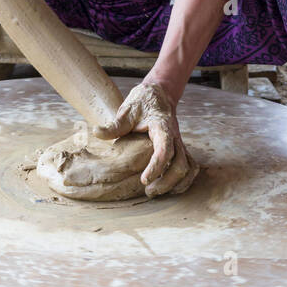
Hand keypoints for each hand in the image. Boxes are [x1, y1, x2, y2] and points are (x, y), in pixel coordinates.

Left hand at [92, 78, 194, 196]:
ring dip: (176, 183)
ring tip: (157, 192)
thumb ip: (114, 125)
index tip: (144, 180)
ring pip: (187, 167)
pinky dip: (184, 180)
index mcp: (162, 126)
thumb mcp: (126, 111)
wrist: (158, 94)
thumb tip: (96, 132)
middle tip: (148, 192)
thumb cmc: (142, 102)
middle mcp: (174, 136)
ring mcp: (179, 143)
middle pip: (180, 163)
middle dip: (166, 181)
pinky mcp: (179, 148)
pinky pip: (190, 166)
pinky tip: (171, 189)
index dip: (157, 166)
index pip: (164, 149)